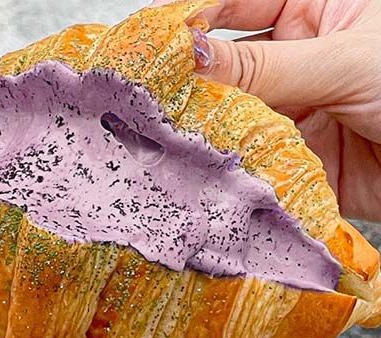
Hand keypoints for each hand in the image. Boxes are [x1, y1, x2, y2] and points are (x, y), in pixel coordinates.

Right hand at [160, 0, 380, 220]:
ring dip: (204, 123)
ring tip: (171, 131)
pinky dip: (225, 163)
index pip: (237, 4)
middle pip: (226, 62)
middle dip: (191, 77)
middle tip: (152, 93)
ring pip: (230, 112)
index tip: (158, 42)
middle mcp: (299, 56)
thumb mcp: (344, 60)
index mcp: (316, 8)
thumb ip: (263, 66)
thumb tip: (192, 57)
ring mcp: (292, 108)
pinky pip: (246, 156)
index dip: (195, 18)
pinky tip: (204, 162)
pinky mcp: (290, 157)